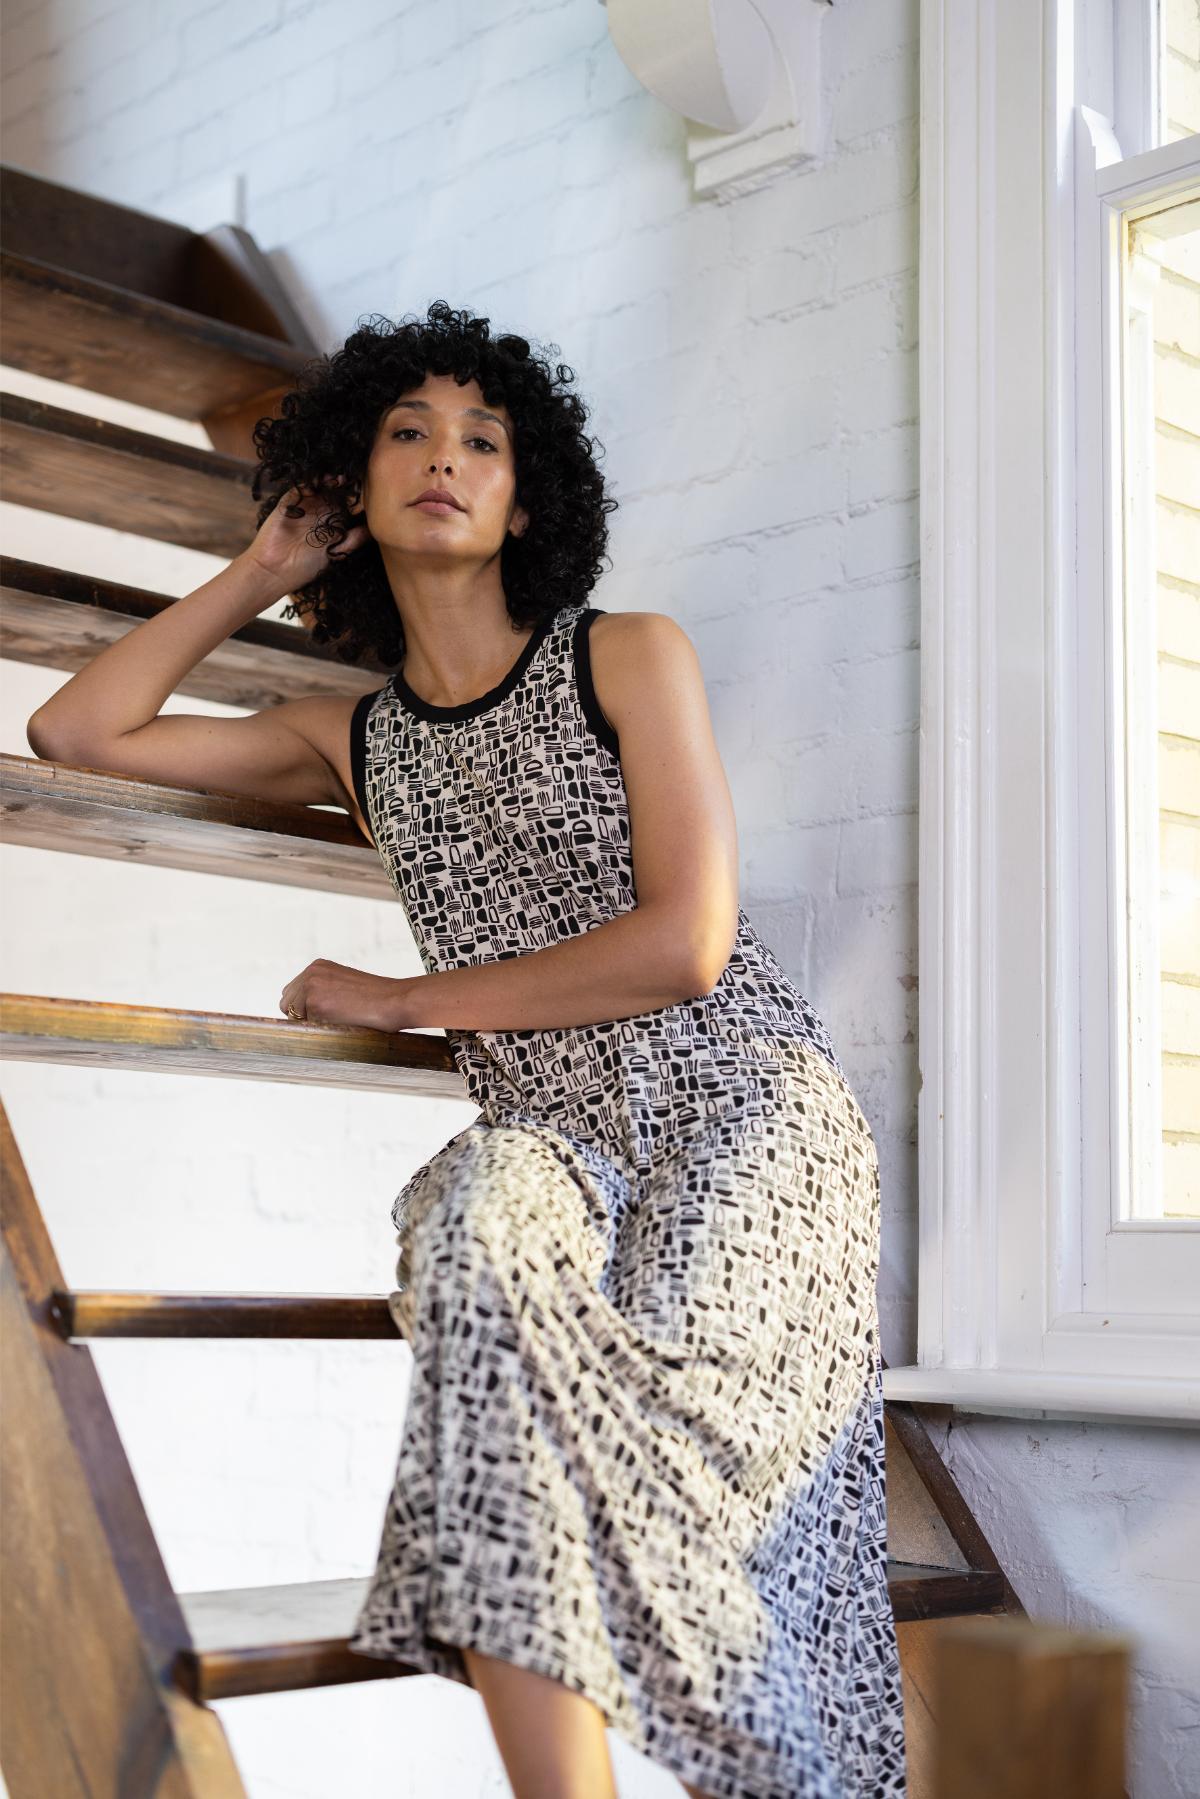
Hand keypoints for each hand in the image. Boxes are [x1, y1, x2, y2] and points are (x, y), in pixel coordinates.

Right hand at [242, 479, 370, 592]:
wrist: (274, 571)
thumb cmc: (305, 567)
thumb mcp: (335, 553)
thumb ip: (354, 540)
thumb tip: (376, 529)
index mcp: (333, 521)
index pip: (348, 503)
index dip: (357, 496)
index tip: (369, 491)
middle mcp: (319, 511)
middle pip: (335, 491)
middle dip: (345, 484)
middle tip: (355, 479)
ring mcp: (303, 506)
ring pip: (318, 486)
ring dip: (328, 480)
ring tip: (339, 479)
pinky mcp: (287, 504)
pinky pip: (298, 489)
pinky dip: (307, 484)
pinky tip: (316, 483)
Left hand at [279, 959, 410, 1031]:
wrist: (397, 1000)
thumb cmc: (379, 998)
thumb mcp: (346, 985)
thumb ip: (324, 991)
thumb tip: (301, 1014)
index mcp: (318, 966)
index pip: (293, 993)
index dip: (304, 1009)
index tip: (325, 1016)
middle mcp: (311, 973)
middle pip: (286, 1003)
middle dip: (302, 1016)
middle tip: (331, 1022)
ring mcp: (311, 987)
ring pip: (292, 1016)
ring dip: (310, 1023)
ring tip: (339, 1021)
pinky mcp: (315, 1004)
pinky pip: (305, 1026)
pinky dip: (319, 1030)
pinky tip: (341, 1024)